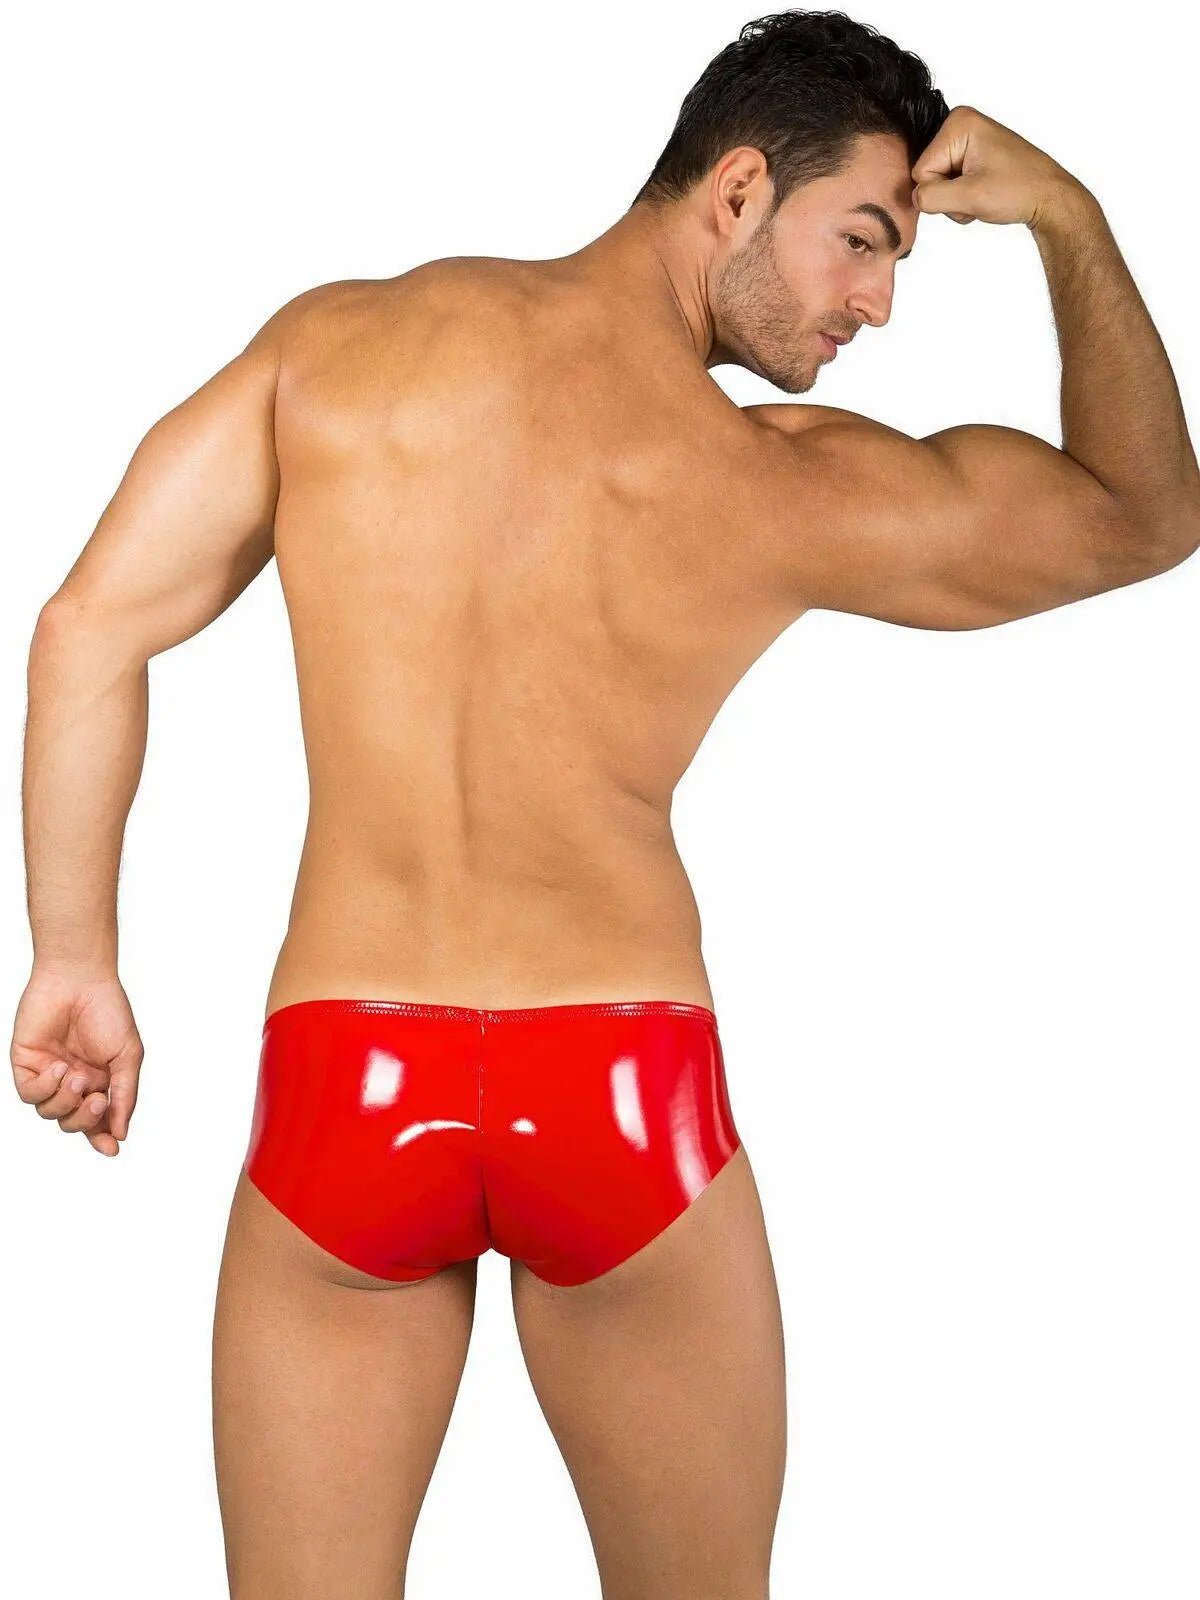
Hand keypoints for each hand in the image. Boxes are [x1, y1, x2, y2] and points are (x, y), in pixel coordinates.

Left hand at [10, 967, 143, 1156]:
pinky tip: (59, 1068)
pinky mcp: (26, 1065)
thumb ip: (125, 1095)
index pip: (97, 1120)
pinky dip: (45, 1089)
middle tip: (98, 1099)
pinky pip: (30, 1094)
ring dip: (66, 1101)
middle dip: (86, 1119)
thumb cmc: (109, 1012)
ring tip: (79, 1076)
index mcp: (100, 1082)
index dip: (102, 1137)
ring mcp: (48, 1075)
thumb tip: (120, 1133)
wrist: (80, 980)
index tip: (112, 1148)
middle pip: (73, 1123)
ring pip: (50, 1112)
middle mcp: (73, 1082)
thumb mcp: (128, 1056)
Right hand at [911, 104, 1083, 228]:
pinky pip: (949, 185)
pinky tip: (984, 193)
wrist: (1048, 196)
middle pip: (928, 176)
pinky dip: (964, 198)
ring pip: (937, 185)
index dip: (942, 190)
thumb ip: (932, 197)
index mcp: (958, 124)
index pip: (922, 171)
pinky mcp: (970, 155)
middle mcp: (959, 125)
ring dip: (958, 200)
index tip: (971, 188)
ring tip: (983, 194)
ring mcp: (965, 141)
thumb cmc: (1019, 189)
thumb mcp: (970, 197)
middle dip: (949, 195)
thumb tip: (913, 198)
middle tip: (978, 194)